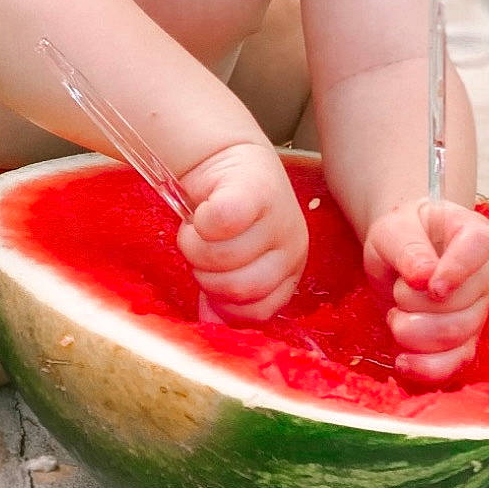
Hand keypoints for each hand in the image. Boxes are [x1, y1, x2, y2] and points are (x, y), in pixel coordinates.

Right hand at [177, 141, 308, 321]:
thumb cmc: (229, 217)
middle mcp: (292, 247)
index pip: (256, 314)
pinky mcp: (256, 191)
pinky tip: (201, 211)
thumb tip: (209, 326)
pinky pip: (220, 223)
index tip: (213, 276)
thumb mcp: (233, 263)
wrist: (228, 161)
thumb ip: (223, 297)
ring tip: (200, 228)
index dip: (224, 302)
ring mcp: (279, 218)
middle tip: (202, 248)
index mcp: (289, 272)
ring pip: (223, 258)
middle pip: (239, 288)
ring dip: (196, 245)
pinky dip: (199, 222)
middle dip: (206, 273)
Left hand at [364, 200, 488, 382]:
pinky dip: (426, 368)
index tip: (430, 285)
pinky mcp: (465, 341)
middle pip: (463, 304)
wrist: (399, 252)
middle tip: (398, 289)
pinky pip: (455, 365)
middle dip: (415, 303)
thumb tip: (422, 276)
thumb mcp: (395, 229)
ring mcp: (478, 311)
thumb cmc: (402, 234)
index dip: (455, 270)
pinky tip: (403, 361)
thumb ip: (408, 248)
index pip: (478, 248)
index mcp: (475, 235)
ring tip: (396, 314)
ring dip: (413, 331)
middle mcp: (485, 275)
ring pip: (456, 337)